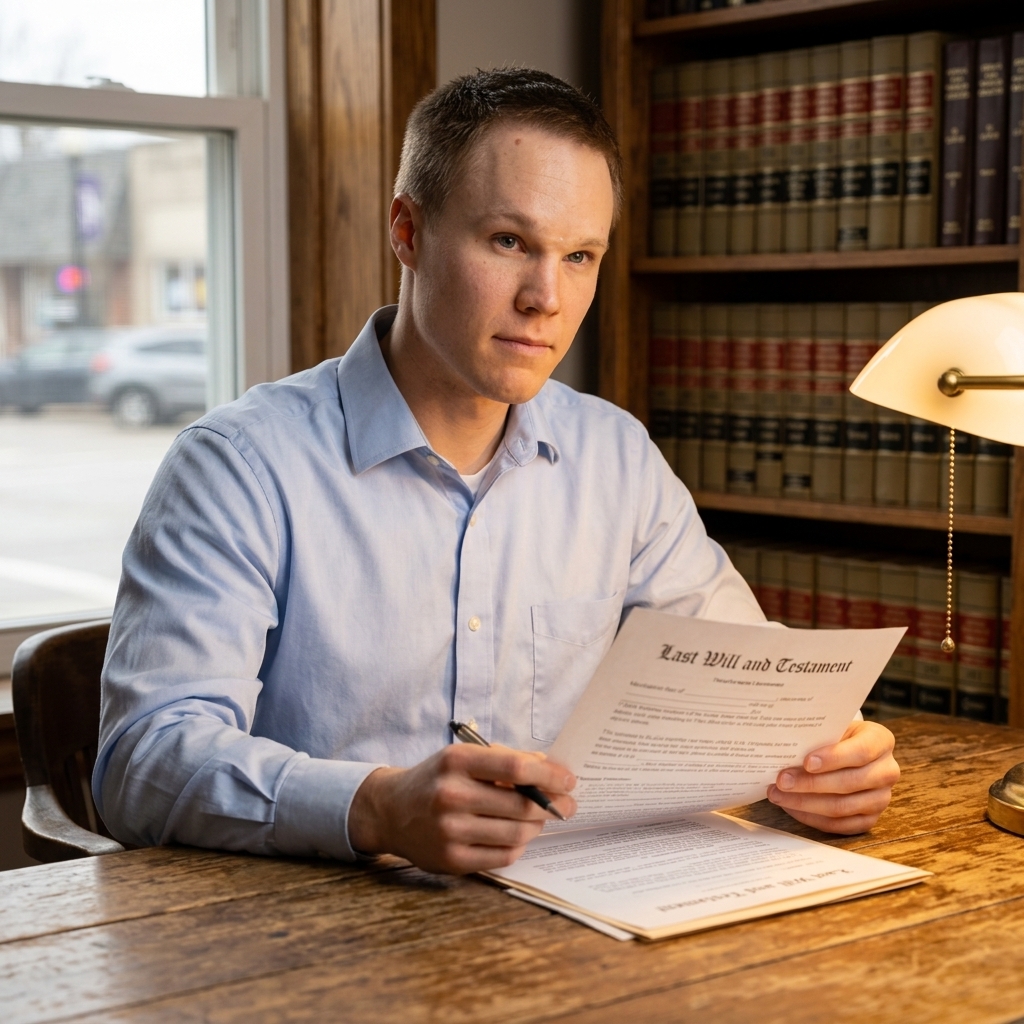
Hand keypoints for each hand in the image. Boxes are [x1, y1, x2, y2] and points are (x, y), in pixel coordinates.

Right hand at [347, 743, 576, 873]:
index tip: (568, 780)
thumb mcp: (463, 757)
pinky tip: (518, 836)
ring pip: (517, 833)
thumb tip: (548, 768)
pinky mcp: (451, 859)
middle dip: (552, 805)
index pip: (516, 767)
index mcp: (456, 761)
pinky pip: (503, 856)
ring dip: (537, 826)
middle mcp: (451, 795)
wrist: (390, 810)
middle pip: (521, 804)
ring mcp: (450, 831)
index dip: (549, 775)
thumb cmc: (436, 779)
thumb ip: (504, 759)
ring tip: (541, 819)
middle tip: (567, 805)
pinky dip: (518, 845)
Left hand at [766, 720, 898, 834]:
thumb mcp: (831, 726)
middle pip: (849, 783)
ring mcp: (880, 798)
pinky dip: (811, 817)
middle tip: (782, 781)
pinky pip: (839, 825)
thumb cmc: (835, 735)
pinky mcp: (869, 819)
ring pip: (842, 807)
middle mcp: (887, 771)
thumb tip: (784, 749)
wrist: (847, 749)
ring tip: (778, 794)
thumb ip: (817, 735)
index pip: (861, 751)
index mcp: (881, 740)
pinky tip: (791, 807)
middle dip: (810, 783)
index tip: (806, 762)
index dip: (833, 758)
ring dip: (805, 803)